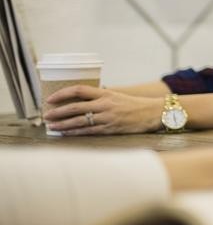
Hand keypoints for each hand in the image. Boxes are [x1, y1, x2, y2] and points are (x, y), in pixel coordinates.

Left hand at [44, 86, 163, 134]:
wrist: (153, 113)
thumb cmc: (134, 105)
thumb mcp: (117, 96)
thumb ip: (100, 97)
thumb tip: (82, 100)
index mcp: (106, 93)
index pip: (79, 90)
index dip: (63, 94)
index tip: (51, 99)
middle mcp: (105, 104)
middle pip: (75, 107)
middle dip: (58, 112)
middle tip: (47, 115)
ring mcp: (107, 117)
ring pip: (79, 121)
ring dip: (63, 124)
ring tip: (52, 127)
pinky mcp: (110, 129)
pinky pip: (88, 131)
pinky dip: (75, 133)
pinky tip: (66, 134)